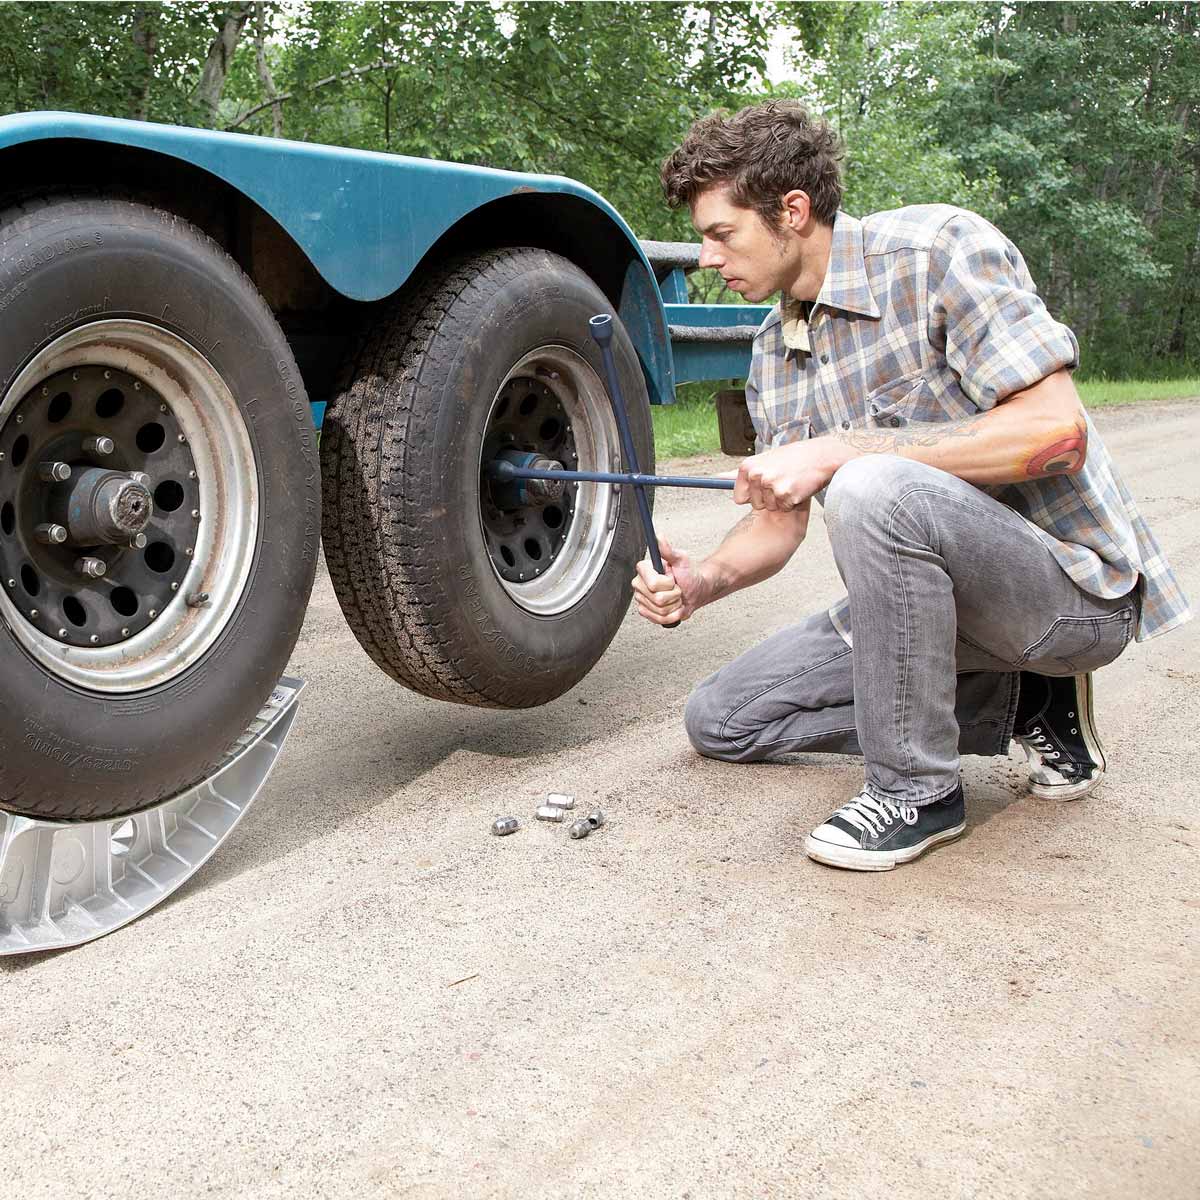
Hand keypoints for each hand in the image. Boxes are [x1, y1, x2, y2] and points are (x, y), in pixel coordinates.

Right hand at [631, 536, 702, 625]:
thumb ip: (668, 550)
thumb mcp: (681, 559)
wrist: (696, 590)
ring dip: (674, 604)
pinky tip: (674, 606)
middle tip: (675, 587)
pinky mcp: (646, 612)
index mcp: (644, 570)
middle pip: (658, 599)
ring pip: (660, 610)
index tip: (671, 577)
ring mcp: (642, 599)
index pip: (653, 584)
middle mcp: (640, 584)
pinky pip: (660, 619)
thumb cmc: (688, 574)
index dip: (667, 583)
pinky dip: (673, 615)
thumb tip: (659, 536)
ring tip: (675, 596)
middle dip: (673, 595)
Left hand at [733, 438, 847, 510]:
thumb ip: (740, 473)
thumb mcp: (763, 460)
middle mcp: (757, 475)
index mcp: (748, 466)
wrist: (820, 455)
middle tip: (782, 480)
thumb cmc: (791, 459)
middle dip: (768, 498)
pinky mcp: (786, 495)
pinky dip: (792, 502)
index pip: (739, 497)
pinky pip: (784, 508)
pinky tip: (798, 487)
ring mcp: (771, 485)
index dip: (753, 495)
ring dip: (781, 500)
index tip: (765, 484)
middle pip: (754, 504)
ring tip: (790, 481)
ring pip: (770, 507)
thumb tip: (716, 479)